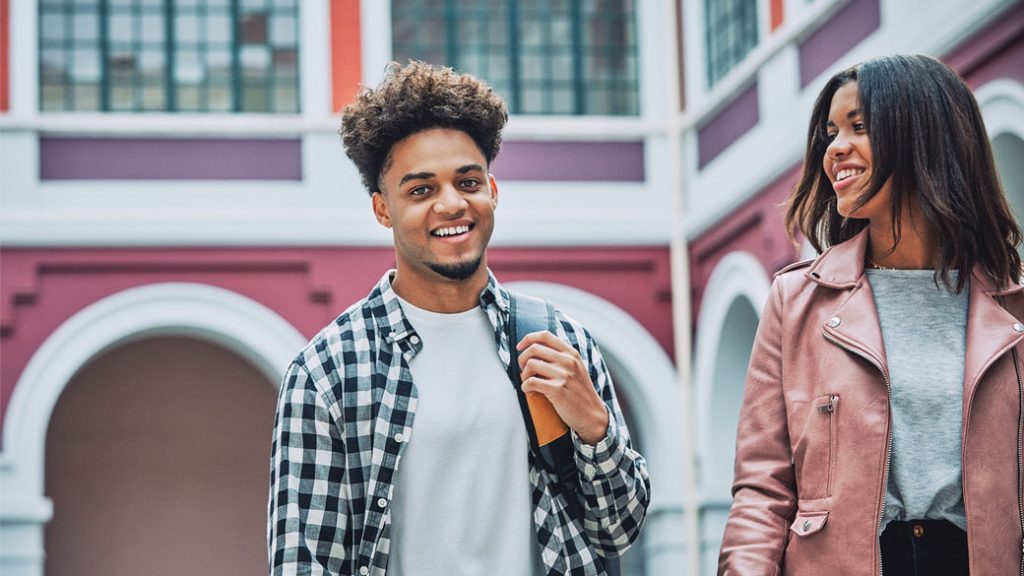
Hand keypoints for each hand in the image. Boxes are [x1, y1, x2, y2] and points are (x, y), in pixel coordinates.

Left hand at [516, 330, 609, 444]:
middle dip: (522, 360)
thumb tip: (534, 350)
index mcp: (571, 353)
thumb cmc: (579, 392)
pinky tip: (531, 393)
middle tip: (525, 372)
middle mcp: (568, 361)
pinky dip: (525, 387)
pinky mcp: (557, 390)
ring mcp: (564, 375)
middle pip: (534, 349)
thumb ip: (561, 357)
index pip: (545, 335)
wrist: (592, 415)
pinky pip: (531, 382)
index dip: (528, 338)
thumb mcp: (576, 368)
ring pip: (530, 364)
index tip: (520, 347)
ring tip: (529, 384)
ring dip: (524, 375)